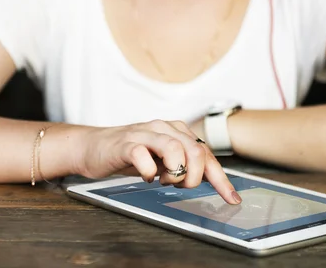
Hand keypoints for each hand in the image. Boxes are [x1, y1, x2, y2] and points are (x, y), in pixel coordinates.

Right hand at [76, 120, 241, 204]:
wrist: (93, 147)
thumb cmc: (130, 153)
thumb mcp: (162, 158)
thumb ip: (184, 163)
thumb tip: (211, 178)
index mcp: (176, 130)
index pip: (206, 153)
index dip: (221, 178)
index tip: (232, 198)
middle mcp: (163, 127)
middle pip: (195, 151)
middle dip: (193, 177)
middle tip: (179, 185)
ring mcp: (143, 133)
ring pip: (174, 148)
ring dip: (175, 172)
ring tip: (164, 180)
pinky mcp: (125, 144)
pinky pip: (142, 155)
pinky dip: (148, 171)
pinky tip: (146, 176)